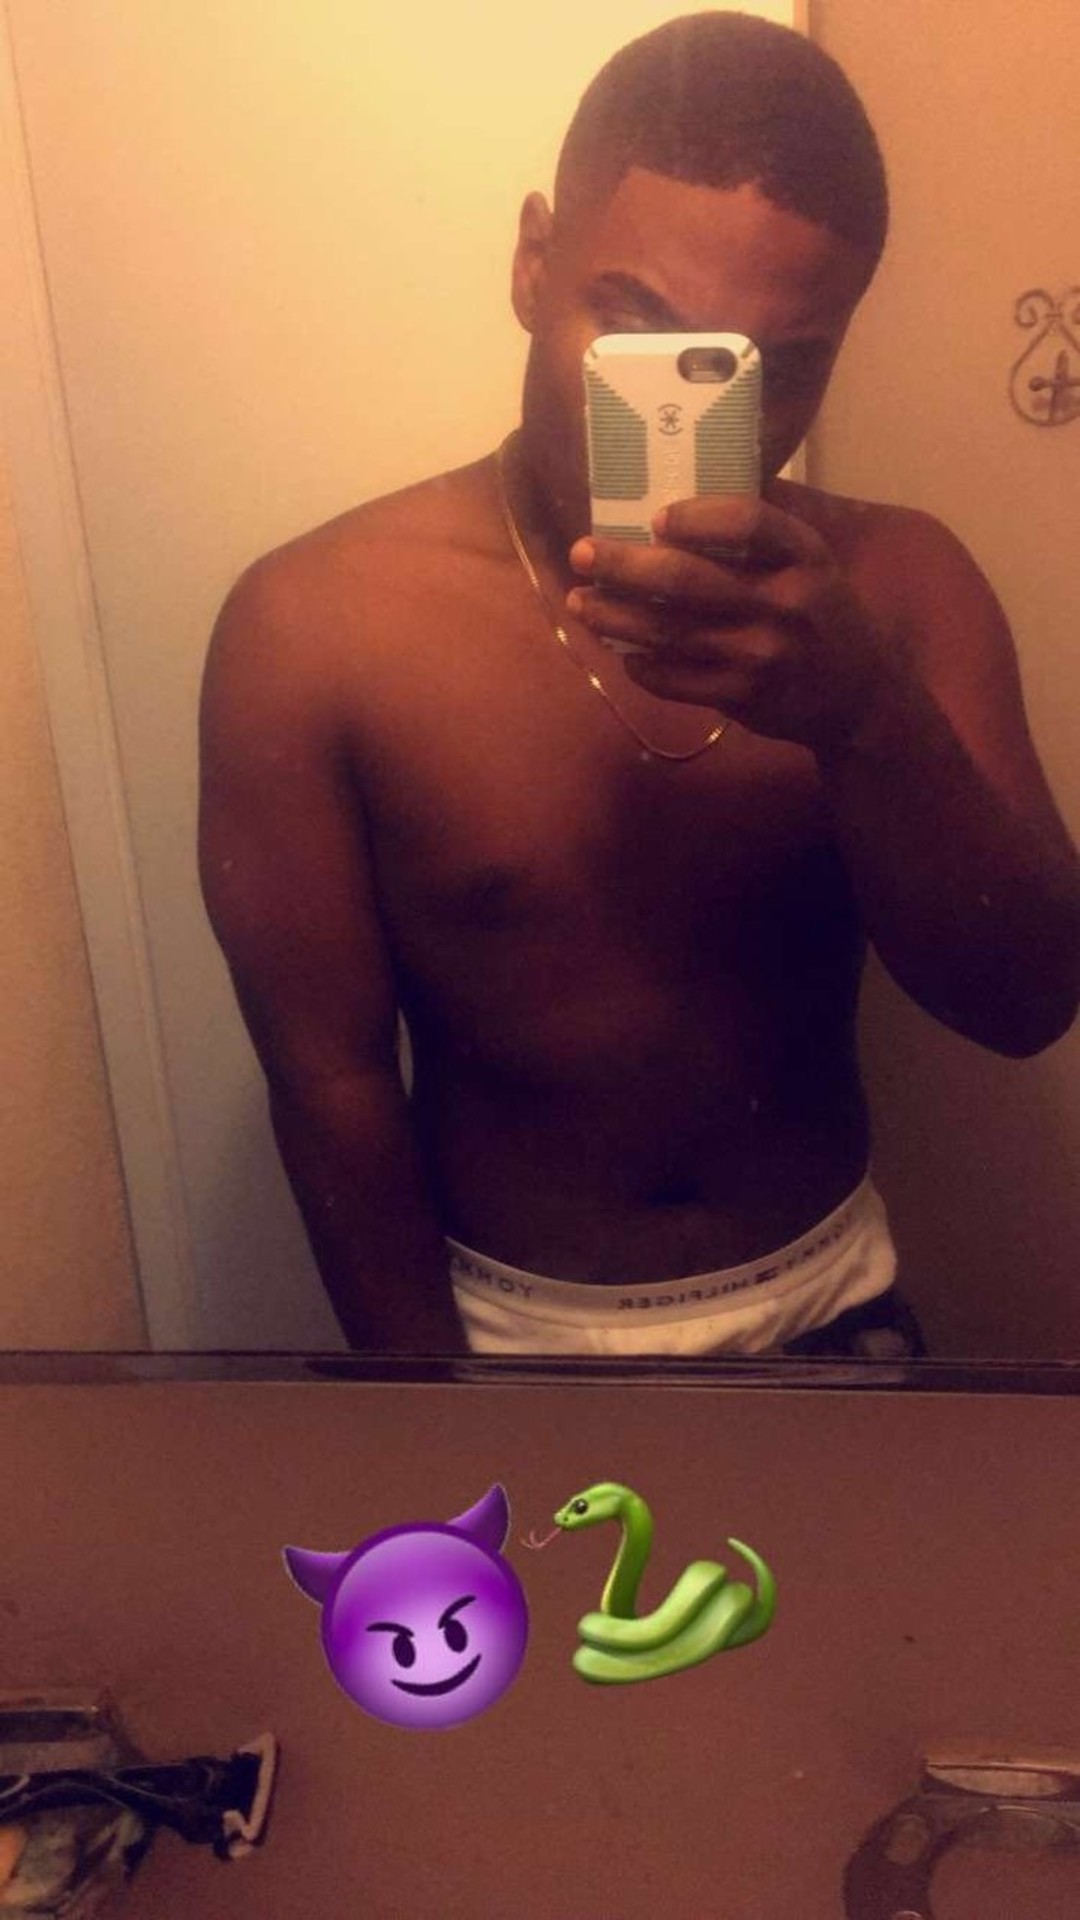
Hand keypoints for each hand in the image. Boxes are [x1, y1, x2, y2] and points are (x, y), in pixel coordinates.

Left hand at [566, 496, 894, 755]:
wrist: (860, 696)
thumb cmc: (823, 614)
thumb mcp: (814, 561)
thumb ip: (767, 527)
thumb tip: (704, 472)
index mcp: (804, 558)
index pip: (750, 522)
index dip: (697, 516)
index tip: (656, 516)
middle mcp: (783, 605)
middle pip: (686, 580)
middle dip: (623, 566)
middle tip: (582, 553)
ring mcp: (760, 655)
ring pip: (668, 632)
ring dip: (614, 618)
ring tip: (580, 603)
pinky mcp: (742, 697)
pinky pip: (675, 680)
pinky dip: (641, 664)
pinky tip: (621, 650)